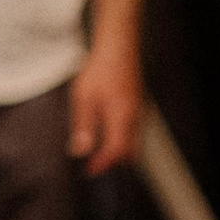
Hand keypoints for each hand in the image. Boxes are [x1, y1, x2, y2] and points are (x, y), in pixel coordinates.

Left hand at [69, 40, 144, 175]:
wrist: (118, 48)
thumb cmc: (100, 70)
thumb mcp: (84, 97)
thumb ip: (83, 126)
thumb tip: (80, 150)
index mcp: (121, 117)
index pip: (115, 151)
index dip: (103, 165)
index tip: (90, 171)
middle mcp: (134, 118)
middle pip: (130, 152)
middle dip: (113, 163)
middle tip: (94, 166)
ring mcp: (139, 112)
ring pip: (134, 142)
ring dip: (118, 152)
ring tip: (98, 154)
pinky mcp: (138, 106)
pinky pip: (134, 131)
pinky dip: (122, 140)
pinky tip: (107, 136)